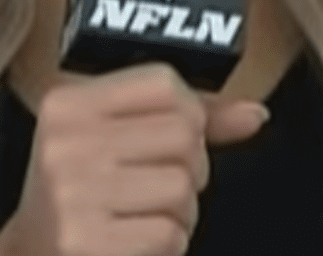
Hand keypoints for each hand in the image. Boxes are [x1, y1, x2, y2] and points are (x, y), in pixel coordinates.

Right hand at [2, 62, 268, 255]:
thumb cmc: (81, 195)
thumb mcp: (111, 140)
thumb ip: (184, 120)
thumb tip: (256, 114)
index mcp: (69, 104)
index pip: (164, 83)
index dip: (189, 112)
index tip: (175, 137)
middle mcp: (66, 142)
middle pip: (183, 133)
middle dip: (190, 167)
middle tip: (159, 185)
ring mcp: (73, 194)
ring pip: (182, 187)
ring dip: (180, 211)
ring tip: (145, 216)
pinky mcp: (87, 244)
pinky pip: (169, 234)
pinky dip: (168, 244)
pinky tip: (136, 242)